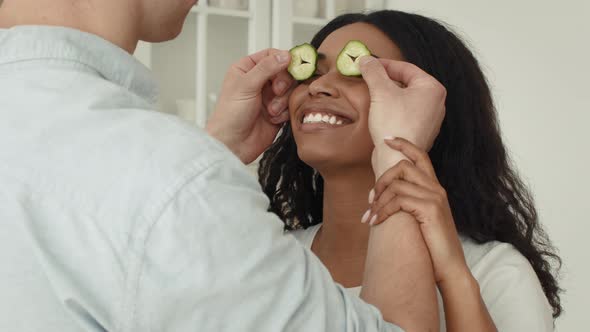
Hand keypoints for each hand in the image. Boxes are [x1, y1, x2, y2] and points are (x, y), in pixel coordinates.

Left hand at [206, 49, 294, 163]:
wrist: (233, 144)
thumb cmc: (229, 116)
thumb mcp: (246, 85)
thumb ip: (267, 68)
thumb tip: (285, 55)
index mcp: (247, 69)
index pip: (272, 55)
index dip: (283, 60)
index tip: (290, 67)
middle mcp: (259, 81)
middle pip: (285, 72)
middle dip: (283, 83)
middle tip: (276, 91)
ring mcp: (269, 96)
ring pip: (290, 89)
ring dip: (282, 100)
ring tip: (271, 110)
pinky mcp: (278, 112)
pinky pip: (291, 105)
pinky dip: (284, 112)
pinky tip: (272, 119)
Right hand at [359, 56, 445, 176]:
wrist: (396, 158)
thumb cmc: (394, 124)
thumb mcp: (381, 91)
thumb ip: (373, 71)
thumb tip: (366, 60)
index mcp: (432, 88)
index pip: (406, 68)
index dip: (384, 64)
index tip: (368, 64)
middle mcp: (436, 103)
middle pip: (406, 83)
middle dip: (385, 80)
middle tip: (368, 78)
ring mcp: (429, 119)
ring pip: (405, 99)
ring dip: (388, 95)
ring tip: (372, 94)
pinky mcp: (420, 132)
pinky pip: (405, 114)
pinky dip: (392, 110)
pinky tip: (379, 112)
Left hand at [364, 137, 468, 283]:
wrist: (449, 268)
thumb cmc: (430, 246)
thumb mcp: (418, 219)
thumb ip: (406, 203)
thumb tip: (380, 194)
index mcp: (434, 188)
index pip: (421, 156)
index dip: (404, 144)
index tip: (387, 139)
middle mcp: (436, 189)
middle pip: (403, 166)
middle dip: (381, 180)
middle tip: (370, 200)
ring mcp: (435, 198)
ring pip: (397, 184)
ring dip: (377, 201)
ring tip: (369, 218)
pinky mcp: (430, 209)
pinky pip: (398, 200)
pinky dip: (382, 211)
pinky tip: (375, 223)